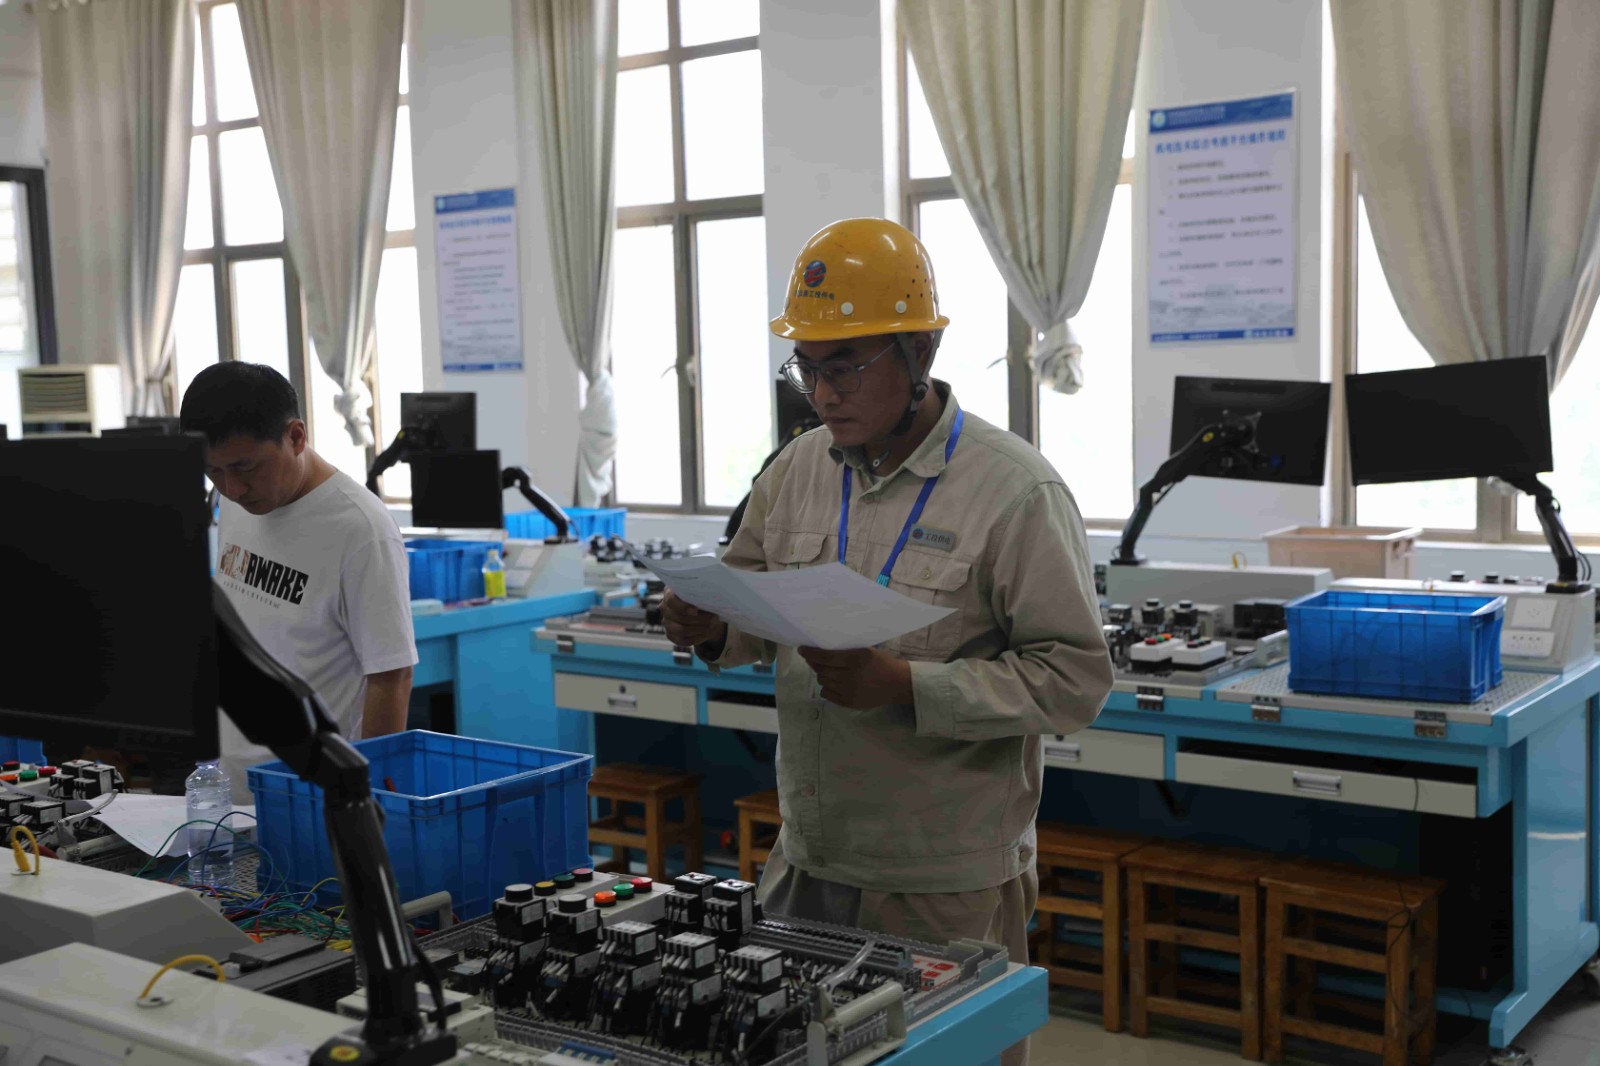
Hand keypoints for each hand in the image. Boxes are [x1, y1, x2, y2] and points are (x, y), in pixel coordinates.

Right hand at [662, 590, 726, 650]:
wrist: (704, 613)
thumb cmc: (702, 600)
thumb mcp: (702, 595)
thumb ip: (701, 597)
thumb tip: (709, 602)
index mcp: (670, 593)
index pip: (671, 600)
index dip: (683, 607)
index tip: (696, 611)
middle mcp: (665, 608)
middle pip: (679, 617)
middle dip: (699, 619)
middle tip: (714, 619)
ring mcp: (666, 623)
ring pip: (681, 630)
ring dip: (700, 629)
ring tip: (712, 626)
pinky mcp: (671, 635)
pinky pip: (683, 640)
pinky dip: (697, 638)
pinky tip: (707, 633)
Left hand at [797, 646, 913, 708]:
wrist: (897, 684)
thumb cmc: (881, 663)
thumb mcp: (865, 650)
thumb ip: (845, 651)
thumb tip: (820, 651)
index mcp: (855, 659)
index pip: (825, 656)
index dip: (810, 653)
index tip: (802, 649)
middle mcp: (850, 675)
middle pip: (821, 670)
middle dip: (814, 663)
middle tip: (812, 658)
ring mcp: (849, 691)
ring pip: (823, 681)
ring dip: (821, 674)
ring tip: (825, 670)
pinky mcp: (849, 702)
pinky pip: (827, 694)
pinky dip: (826, 687)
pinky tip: (833, 682)